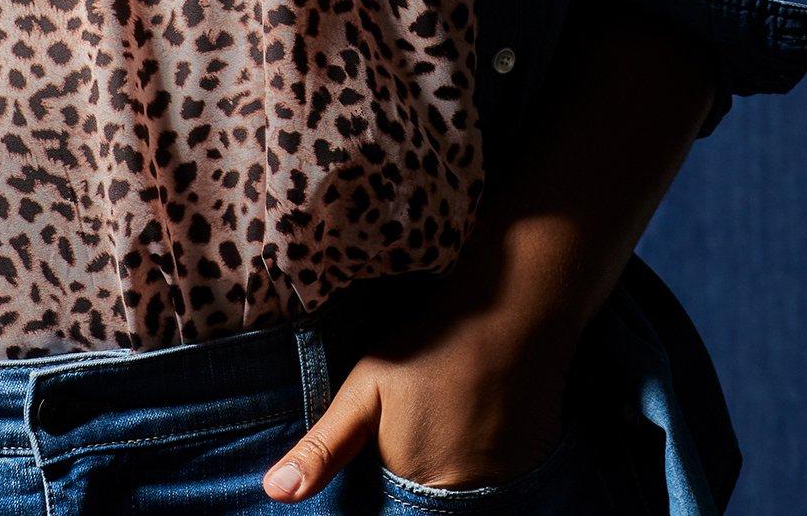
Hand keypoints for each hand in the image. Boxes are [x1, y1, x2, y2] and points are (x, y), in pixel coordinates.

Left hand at [261, 283, 580, 502]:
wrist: (513, 312)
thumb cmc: (432, 347)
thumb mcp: (366, 389)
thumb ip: (324, 447)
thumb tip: (275, 494)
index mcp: (416, 486)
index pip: (389, 513)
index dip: (381, 496)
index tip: (386, 458)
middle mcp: (461, 497)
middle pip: (426, 506)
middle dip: (412, 485)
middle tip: (418, 434)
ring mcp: (503, 484)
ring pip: (462, 494)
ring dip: (450, 473)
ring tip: (446, 431)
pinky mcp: (531, 464)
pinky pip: (498, 483)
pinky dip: (483, 465)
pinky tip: (477, 428)